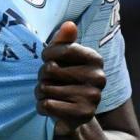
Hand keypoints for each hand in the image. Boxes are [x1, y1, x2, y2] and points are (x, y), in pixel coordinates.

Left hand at [35, 21, 105, 135]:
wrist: (74, 113)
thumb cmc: (64, 78)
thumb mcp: (62, 56)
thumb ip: (64, 40)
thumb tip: (69, 24)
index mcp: (95, 59)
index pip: (58, 50)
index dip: (47, 55)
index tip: (49, 60)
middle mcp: (99, 77)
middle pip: (49, 69)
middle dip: (42, 76)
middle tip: (49, 81)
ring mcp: (93, 97)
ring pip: (46, 88)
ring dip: (41, 92)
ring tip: (50, 94)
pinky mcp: (83, 115)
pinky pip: (47, 105)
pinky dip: (42, 107)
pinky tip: (50, 107)